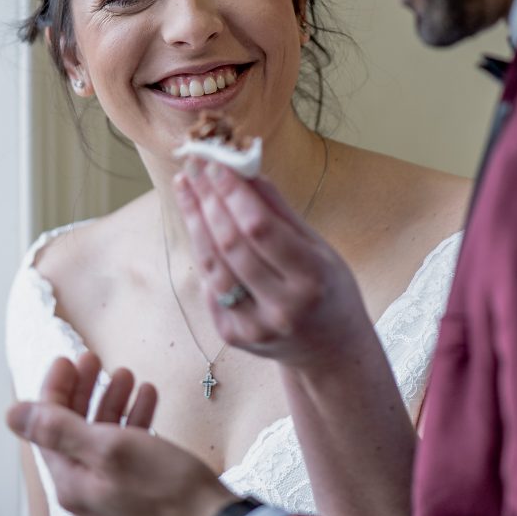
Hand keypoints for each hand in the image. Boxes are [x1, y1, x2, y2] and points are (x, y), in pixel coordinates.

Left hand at [7, 354, 237, 515]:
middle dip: (83, 391)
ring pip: (100, 438)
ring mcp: (111, 495)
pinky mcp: (136, 494)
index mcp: (71, 483)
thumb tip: (12, 413)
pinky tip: (147, 401)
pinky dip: (132, 423)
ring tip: (128, 376)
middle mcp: (84, 492)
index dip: (55, 389)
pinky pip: (124, 452)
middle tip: (94, 360)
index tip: (69, 360)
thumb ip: (58, 429)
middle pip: (72, 431)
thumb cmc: (166, 488)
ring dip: (111, 403)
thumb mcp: (110, 448)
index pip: (47, 427)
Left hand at [175, 160, 374, 372]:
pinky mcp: (233, 337)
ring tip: (186, 187)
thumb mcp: (320, 247)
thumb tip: (246, 170)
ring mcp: (254, 326)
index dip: (234, 194)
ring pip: (212, 266)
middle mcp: (282, 307)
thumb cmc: (328, 289)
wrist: (330, 351)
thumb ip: (280, 211)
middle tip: (194, 166)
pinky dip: (204, 253)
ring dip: (195, 222)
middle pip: (231, 246)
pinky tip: (198, 224)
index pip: (261, 229)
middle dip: (208, 200)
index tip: (216, 164)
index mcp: (311, 279)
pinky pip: (210, 287)